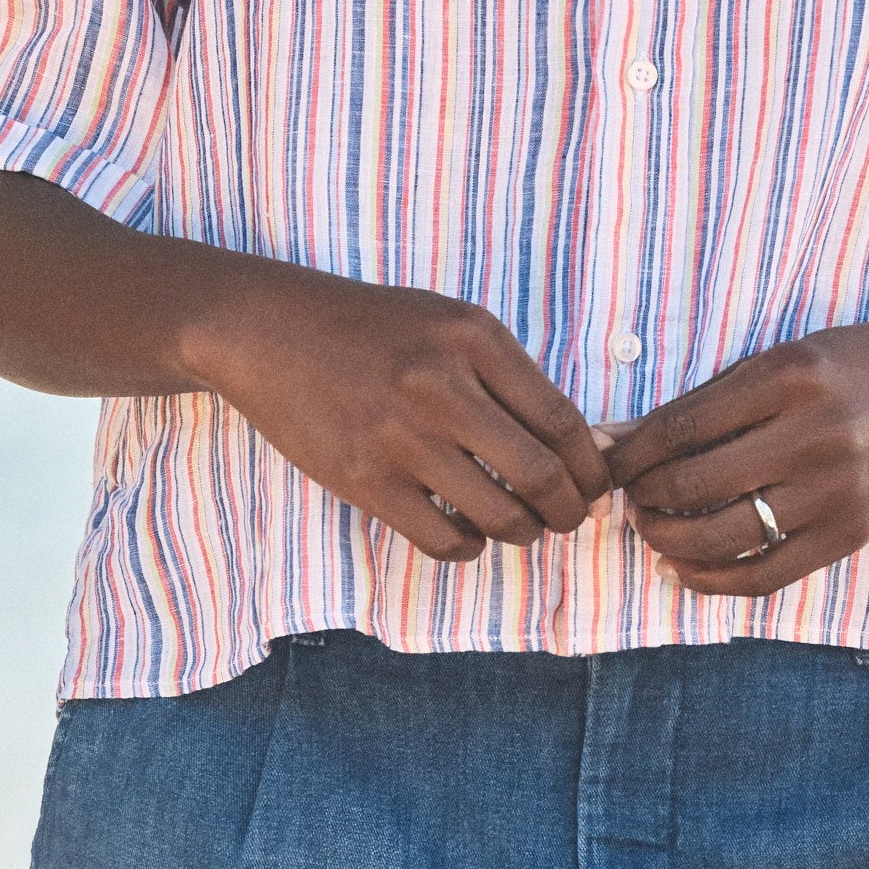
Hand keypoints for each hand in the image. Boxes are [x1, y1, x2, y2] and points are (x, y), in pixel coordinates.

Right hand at [191, 261, 611, 566]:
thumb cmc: (373, 328)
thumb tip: (581, 446)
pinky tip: (468, 532)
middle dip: (569, 510)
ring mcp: (401, 437)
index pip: (563, 420)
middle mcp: (442, 385)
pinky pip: (442, 539)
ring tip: (521, 525)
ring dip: (523, 532)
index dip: (592, 467)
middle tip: (569, 517)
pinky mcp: (364, 480)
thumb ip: (511, 376)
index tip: (596, 485)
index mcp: (474, 338)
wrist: (272, 331)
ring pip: (497, 515)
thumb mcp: (450, 323)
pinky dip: (469, 546)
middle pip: (540, 475)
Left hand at [603, 312, 868, 596]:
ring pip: (725, 537)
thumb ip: (702, 402)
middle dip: (644, 496)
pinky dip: (714, 580)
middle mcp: (813, 434)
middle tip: (628, 496)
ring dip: (669, 540)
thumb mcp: (777, 362)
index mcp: (789, 377)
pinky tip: (684, 568)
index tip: (609, 462)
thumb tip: (615, 439)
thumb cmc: (849, 365)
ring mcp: (836, 490)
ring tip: (651, 528)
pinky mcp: (850, 533)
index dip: (633, 452)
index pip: (684, 426)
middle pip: (697, 484)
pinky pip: (767, 574)